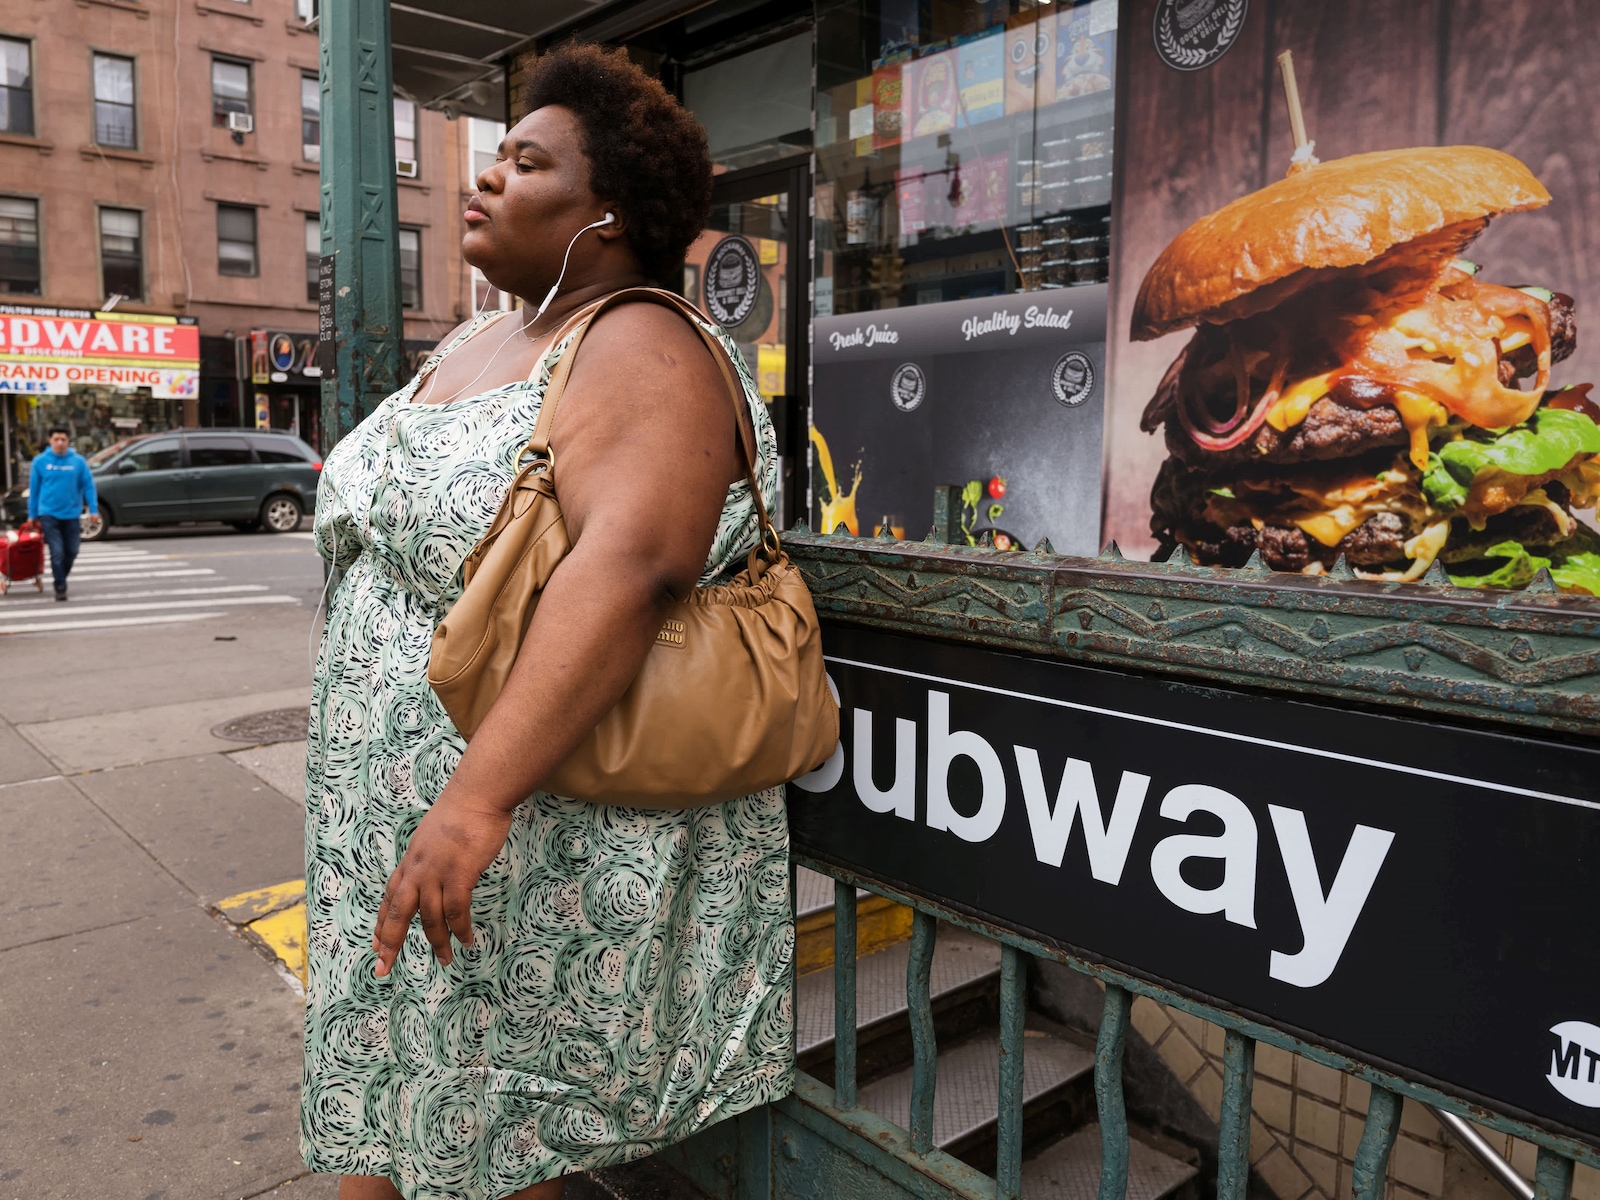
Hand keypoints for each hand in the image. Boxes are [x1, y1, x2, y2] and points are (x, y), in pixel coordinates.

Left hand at [371, 791, 513, 975]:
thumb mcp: (433, 837)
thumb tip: (435, 873)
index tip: (376, 945)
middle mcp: (417, 870)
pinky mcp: (459, 874)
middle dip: (390, 943)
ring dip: (438, 942)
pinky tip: (467, 940)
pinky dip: (461, 929)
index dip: (382, 923)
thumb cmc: (461, 812)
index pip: (390, 898)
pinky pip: (457, 910)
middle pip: (398, 913)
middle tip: (384, 968)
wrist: (476, 795)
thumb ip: (430, 858)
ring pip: (430, 917)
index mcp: (410, 861)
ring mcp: (437, 873)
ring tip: (446, 960)